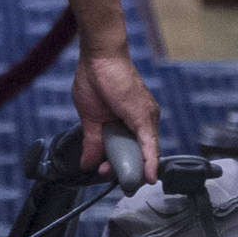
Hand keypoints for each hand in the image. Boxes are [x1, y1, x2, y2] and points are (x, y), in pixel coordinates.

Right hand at [72, 41, 159, 183]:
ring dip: (134, 169)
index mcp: (130, 119)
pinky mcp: (144, 117)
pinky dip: (150, 162)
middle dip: (124, 168)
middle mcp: (144, 119)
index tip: (104, 171)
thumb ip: (92, 141)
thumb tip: (87, 163)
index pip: (129, 149)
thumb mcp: (90, 117)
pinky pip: (150, 145)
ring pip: (145, 153)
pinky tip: (148, 177)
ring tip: (125, 181)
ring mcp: (147, 118)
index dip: (117, 164)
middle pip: (138, 153)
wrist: (99, 55)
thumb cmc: (94, 77)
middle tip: (108, 174)